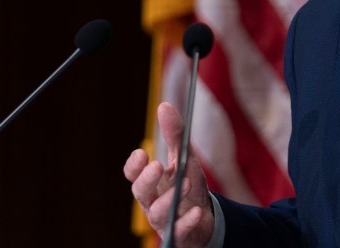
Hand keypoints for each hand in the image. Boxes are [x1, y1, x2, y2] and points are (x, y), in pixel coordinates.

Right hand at [124, 102, 215, 247]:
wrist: (205, 220)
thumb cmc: (188, 188)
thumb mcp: (184, 159)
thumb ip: (175, 135)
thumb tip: (164, 105)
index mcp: (151, 183)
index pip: (134, 175)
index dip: (134, 166)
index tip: (142, 153)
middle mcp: (152, 202)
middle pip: (140, 193)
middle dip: (147, 180)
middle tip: (157, 166)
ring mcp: (164, 220)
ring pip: (158, 212)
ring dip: (170, 198)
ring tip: (186, 183)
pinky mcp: (178, 235)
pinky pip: (179, 231)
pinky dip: (187, 222)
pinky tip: (197, 211)